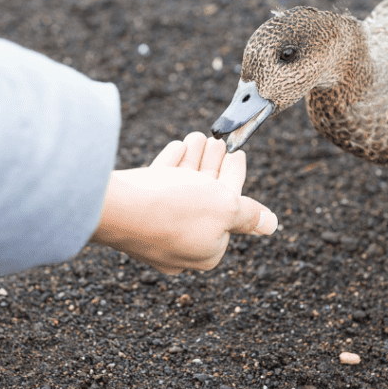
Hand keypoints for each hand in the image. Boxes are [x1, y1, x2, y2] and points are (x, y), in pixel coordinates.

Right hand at [90, 132, 277, 273]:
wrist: (115, 206)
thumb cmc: (174, 209)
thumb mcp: (225, 208)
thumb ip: (249, 214)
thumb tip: (272, 226)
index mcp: (207, 252)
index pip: (230, 211)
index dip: (235, 178)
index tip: (238, 153)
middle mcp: (179, 246)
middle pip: (204, 200)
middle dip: (213, 167)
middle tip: (218, 141)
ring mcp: (153, 231)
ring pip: (180, 192)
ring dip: (194, 162)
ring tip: (199, 136)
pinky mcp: (133, 215)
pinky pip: (157, 191)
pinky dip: (171, 167)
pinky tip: (178, 148)